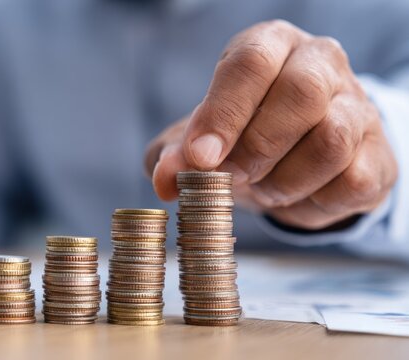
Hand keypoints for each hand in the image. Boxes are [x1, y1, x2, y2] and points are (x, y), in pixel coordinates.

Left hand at [146, 20, 396, 229]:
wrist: (294, 162)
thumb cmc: (240, 138)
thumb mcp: (199, 140)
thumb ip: (175, 154)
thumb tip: (165, 178)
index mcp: (271, 45)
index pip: (251, 62)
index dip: (224, 113)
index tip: (201, 156)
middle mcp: (320, 63)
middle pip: (302, 94)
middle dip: (256, 147)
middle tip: (230, 178)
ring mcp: (358, 107)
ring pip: (331, 140)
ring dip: (283, 180)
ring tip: (262, 187)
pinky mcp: (378, 154)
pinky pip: (351, 180)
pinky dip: (312, 201)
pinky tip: (295, 196)